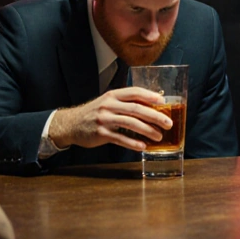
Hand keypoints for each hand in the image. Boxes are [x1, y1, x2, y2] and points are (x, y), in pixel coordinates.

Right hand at [48, 87, 172, 151]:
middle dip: (155, 116)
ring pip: (131, 123)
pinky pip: (120, 138)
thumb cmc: (94, 113)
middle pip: (136, 108)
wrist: (71, 124)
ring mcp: (104, 119)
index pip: (134, 92)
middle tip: (168, 123)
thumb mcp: (107, 103)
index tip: (163, 101)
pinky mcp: (101, 133)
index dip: (150, 95)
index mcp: (112, 95)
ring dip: (147, 130)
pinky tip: (142, 146)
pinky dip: (133, 143)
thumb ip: (125, 103)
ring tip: (159, 136)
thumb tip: (150, 107)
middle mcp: (108, 105)